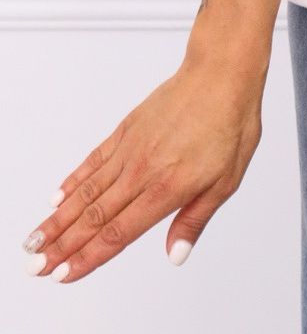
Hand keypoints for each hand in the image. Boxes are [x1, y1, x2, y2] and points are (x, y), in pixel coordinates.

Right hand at [21, 55, 263, 283]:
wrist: (221, 72)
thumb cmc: (231, 123)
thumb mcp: (227, 180)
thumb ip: (195, 219)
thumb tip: (175, 254)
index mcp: (167, 188)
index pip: (118, 233)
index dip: (88, 257)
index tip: (64, 274)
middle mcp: (141, 170)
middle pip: (93, 216)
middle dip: (61, 245)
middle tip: (35, 266)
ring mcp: (130, 148)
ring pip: (86, 191)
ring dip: (57, 218)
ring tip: (34, 239)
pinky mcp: (126, 128)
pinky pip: (94, 160)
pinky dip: (73, 180)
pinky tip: (57, 197)